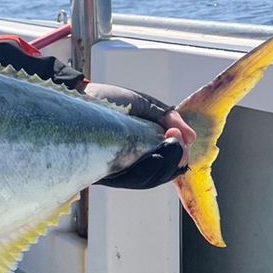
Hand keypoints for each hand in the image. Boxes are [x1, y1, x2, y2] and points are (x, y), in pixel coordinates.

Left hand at [82, 83, 197, 188]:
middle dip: (173, 160)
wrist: (81, 93)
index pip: (166, 167)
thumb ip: (170, 119)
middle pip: (158, 177)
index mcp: (143, 151)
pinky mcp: (98, 168)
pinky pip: (124, 177)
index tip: (183, 141)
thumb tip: (191, 138)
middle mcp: (129, 164)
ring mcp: (114, 168)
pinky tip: (155, 154)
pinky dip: (144, 169)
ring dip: (162, 165)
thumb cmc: (113, 100)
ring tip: (170, 145)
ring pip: (144, 180)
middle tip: (177, 142)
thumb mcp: (147, 106)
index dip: (177, 159)